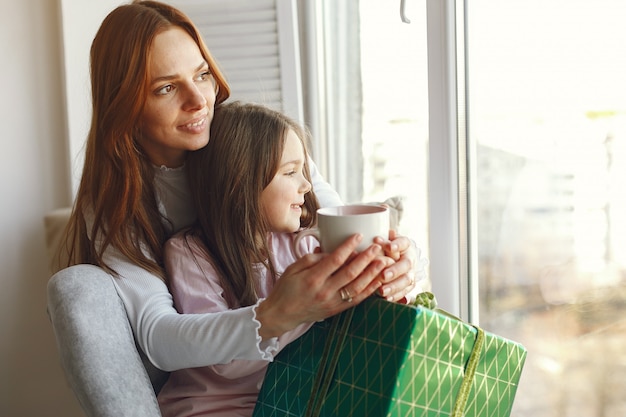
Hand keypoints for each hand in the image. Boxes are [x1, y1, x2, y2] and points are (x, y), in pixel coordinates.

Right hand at [256, 234, 386, 338]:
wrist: (281, 314)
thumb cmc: (285, 289)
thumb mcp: (293, 268)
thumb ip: (311, 258)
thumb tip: (329, 250)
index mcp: (312, 278)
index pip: (335, 260)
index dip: (348, 247)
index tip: (358, 236)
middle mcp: (324, 291)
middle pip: (350, 273)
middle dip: (366, 258)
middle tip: (377, 247)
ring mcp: (331, 303)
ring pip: (357, 287)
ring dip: (372, 274)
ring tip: (383, 262)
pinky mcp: (336, 310)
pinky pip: (356, 300)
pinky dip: (369, 291)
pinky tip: (378, 281)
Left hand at [374, 230, 429, 302]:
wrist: (400, 257)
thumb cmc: (388, 248)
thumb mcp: (386, 242)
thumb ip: (382, 242)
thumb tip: (377, 240)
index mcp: (406, 245)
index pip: (403, 243)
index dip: (397, 245)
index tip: (389, 247)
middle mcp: (411, 259)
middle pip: (406, 264)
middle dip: (395, 270)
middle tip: (384, 275)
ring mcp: (412, 272)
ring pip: (406, 280)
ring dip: (394, 286)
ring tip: (382, 291)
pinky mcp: (410, 285)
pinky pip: (405, 291)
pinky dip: (395, 295)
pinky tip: (386, 298)